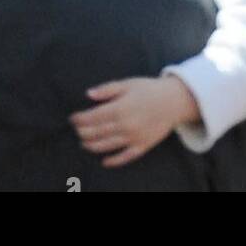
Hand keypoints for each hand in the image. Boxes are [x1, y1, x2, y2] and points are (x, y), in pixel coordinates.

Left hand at [70, 76, 200, 167]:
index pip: (93, 117)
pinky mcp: (142, 146)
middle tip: (76, 130)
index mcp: (120, 108)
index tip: (72, 119)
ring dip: (92, 146)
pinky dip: (113, 161)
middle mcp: (125, 125)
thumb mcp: (127, 83)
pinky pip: (125, 157)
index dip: (80, 119)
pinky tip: (104, 161)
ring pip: (107, 146)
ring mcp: (133, 138)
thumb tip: (88, 94)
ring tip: (83, 143)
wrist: (173, 101)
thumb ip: (107, 89)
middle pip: (97, 133)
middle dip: (83, 132)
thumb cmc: (148, 89)